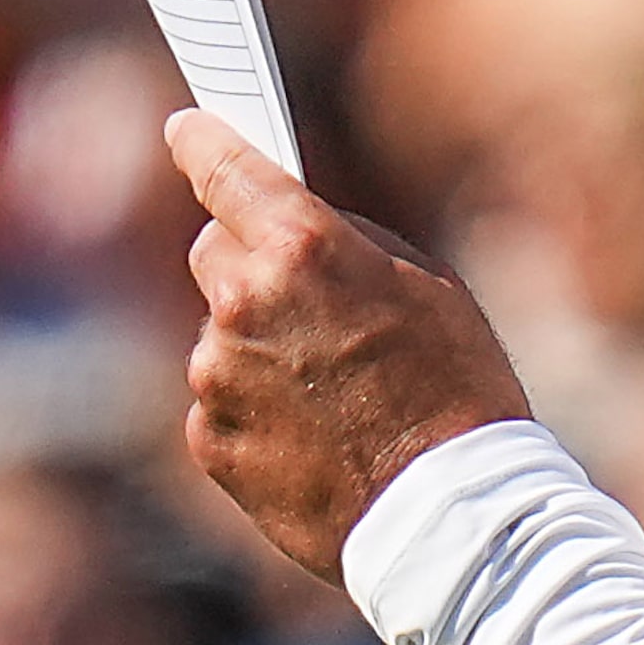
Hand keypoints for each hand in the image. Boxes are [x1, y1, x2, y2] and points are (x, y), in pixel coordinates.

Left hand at [166, 110, 530, 583]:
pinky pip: (220, 400)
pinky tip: (312, 434)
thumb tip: (293, 227)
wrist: (448, 515)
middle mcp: (244, 301)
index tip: (187, 130)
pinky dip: (253, 408)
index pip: (223, 169)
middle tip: (306, 300)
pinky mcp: (209, 438)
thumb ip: (344, 242)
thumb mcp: (424, 283)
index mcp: (301, 246)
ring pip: (219, 335)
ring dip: (256, 346)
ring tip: (330, 391)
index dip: (202, 143)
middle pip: (212, 253)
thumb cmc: (456, 388)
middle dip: (249, 265)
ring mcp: (217, 374)